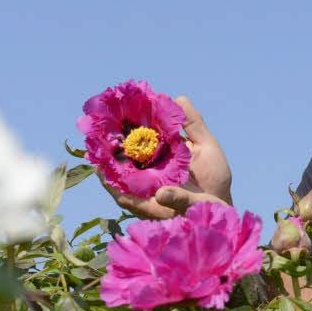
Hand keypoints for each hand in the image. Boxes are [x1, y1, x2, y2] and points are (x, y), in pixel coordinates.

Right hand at [99, 96, 233, 218]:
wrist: (217, 212)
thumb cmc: (213, 180)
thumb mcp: (206, 148)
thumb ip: (193, 125)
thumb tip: (178, 98)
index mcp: (161, 152)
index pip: (141, 133)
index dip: (128, 120)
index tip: (118, 105)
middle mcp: (148, 168)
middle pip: (123, 152)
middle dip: (108, 140)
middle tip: (96, 126)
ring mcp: (144, 187)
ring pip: (117, 173)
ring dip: (104, 162)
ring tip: (94, 148)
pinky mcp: (145, 206)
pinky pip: (124, 197)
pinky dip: (112, 187)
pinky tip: (102, 174)